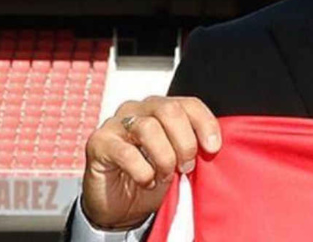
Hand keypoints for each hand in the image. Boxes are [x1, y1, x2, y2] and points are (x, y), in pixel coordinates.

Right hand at [81, 96, 220, 229]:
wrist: (121, 207)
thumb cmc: (153, 179)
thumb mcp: (180, 162)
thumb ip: (194, 149)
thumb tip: (213, 147)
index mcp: (162, 109)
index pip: (189, 104)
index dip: (205, 124)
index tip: (213, 148)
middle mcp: (139, 110)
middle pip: (169, 110)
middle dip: (184, 141)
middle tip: (187, 167)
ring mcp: (116, 124)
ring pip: (148, 128)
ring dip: (164, 157)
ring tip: (166, 176)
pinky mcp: (99, 143)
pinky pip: (125, 152)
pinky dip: (142, 171)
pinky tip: (147, 181)